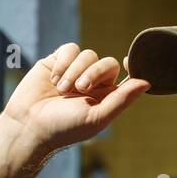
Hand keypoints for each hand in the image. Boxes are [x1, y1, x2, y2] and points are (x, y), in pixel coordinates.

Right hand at [2, 43, 150, 156]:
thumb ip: (122, 99)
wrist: (29, 124)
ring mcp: (75, 71)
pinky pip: (70, 49)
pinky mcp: (57, 62)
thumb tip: (147, 82)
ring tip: (61, 90)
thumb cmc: (65, 127)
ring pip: (88, 54)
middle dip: (93, 72)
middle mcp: (93, 83)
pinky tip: (53, 78)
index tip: (126, 62)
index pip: (127, 76)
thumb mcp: (97, 117)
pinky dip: (63, 62)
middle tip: (80, 89)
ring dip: (75, 71)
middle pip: (107, 63)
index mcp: (107, 97)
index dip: (131, 66)